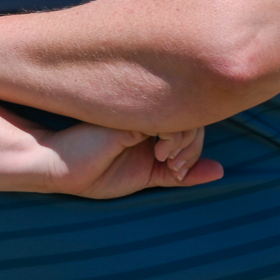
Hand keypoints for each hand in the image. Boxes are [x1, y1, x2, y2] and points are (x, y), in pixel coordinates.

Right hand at [38, 123, 221, 199]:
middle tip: (175, 168)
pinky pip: (170, 115)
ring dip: (185, 144)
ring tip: (165, 160)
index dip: (194, 148)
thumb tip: (221, 172)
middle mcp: (149, 105)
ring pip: (189, 113)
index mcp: (153, 119)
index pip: (194, 121)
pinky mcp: (131, 107)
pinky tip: (158, 151)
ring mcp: (139, 103)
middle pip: (197, 114)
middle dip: (193, 148)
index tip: (177, 172)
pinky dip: (174, 137)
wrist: (59, 167)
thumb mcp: (146, 176)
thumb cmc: (94, 171)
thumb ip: (180, 173)